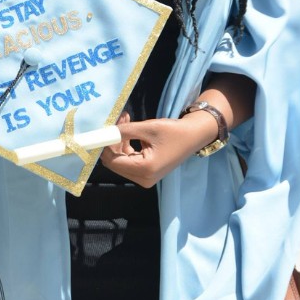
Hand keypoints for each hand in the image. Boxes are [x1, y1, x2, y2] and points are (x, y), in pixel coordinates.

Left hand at [101, 110, 216, 187]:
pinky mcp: (147, 173)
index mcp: (144, 170)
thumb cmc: (175, 132)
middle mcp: (143, 178)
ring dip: (119, 142)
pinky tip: (131, 131)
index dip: (105, 145)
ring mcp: (146, 178)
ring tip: (125, 120)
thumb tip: (105, 132)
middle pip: (115, 162)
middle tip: (117, 120)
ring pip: (121, 161)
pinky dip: (127, 146)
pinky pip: (129, 161)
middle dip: (112, 142)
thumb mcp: (148, 128)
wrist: (195, 135)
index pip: (113, 161)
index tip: (105, 128)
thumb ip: (125, 130)